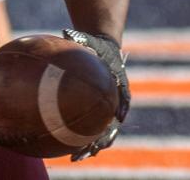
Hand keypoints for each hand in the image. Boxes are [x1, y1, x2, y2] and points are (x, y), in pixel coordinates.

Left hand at [62, 28, 129, 160]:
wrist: (102, 51)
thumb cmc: (96, 45)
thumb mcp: (90, 41)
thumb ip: (79, 38)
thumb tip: (65, 31)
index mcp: (119, 85)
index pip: (124, 98)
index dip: (122, 108)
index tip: (119, 119)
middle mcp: (116, 101)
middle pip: (113, 124)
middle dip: (103, 139)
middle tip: (90, 150)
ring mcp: (109, 109)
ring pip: (103, 133)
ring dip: (93, 146)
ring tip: (77, 157)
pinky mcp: (100, 113)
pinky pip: (92, 129)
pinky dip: (83, 140)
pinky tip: (68, 150)